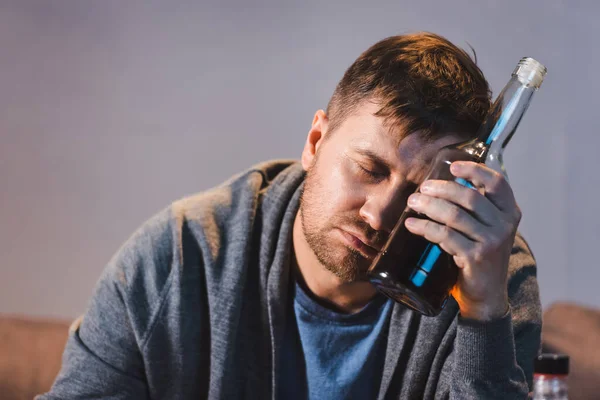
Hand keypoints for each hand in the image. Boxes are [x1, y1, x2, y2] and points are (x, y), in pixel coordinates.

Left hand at [404, 161, 519, 320]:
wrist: (486, 295)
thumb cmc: (480, 256)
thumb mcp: (487, 228)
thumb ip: (475, 208)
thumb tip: (442, 184)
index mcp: (509, 212)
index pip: (497, 182)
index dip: (474, 170)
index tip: (452, 166)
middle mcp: (505, 225)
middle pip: (469, 197)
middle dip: (440, 189)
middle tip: (421, 190)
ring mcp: (492, 241)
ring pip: (454, 215)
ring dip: (428, 206)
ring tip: (412, 203)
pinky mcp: (476, 257)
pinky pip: (444, 236)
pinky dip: (424, 227)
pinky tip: (412, 224)